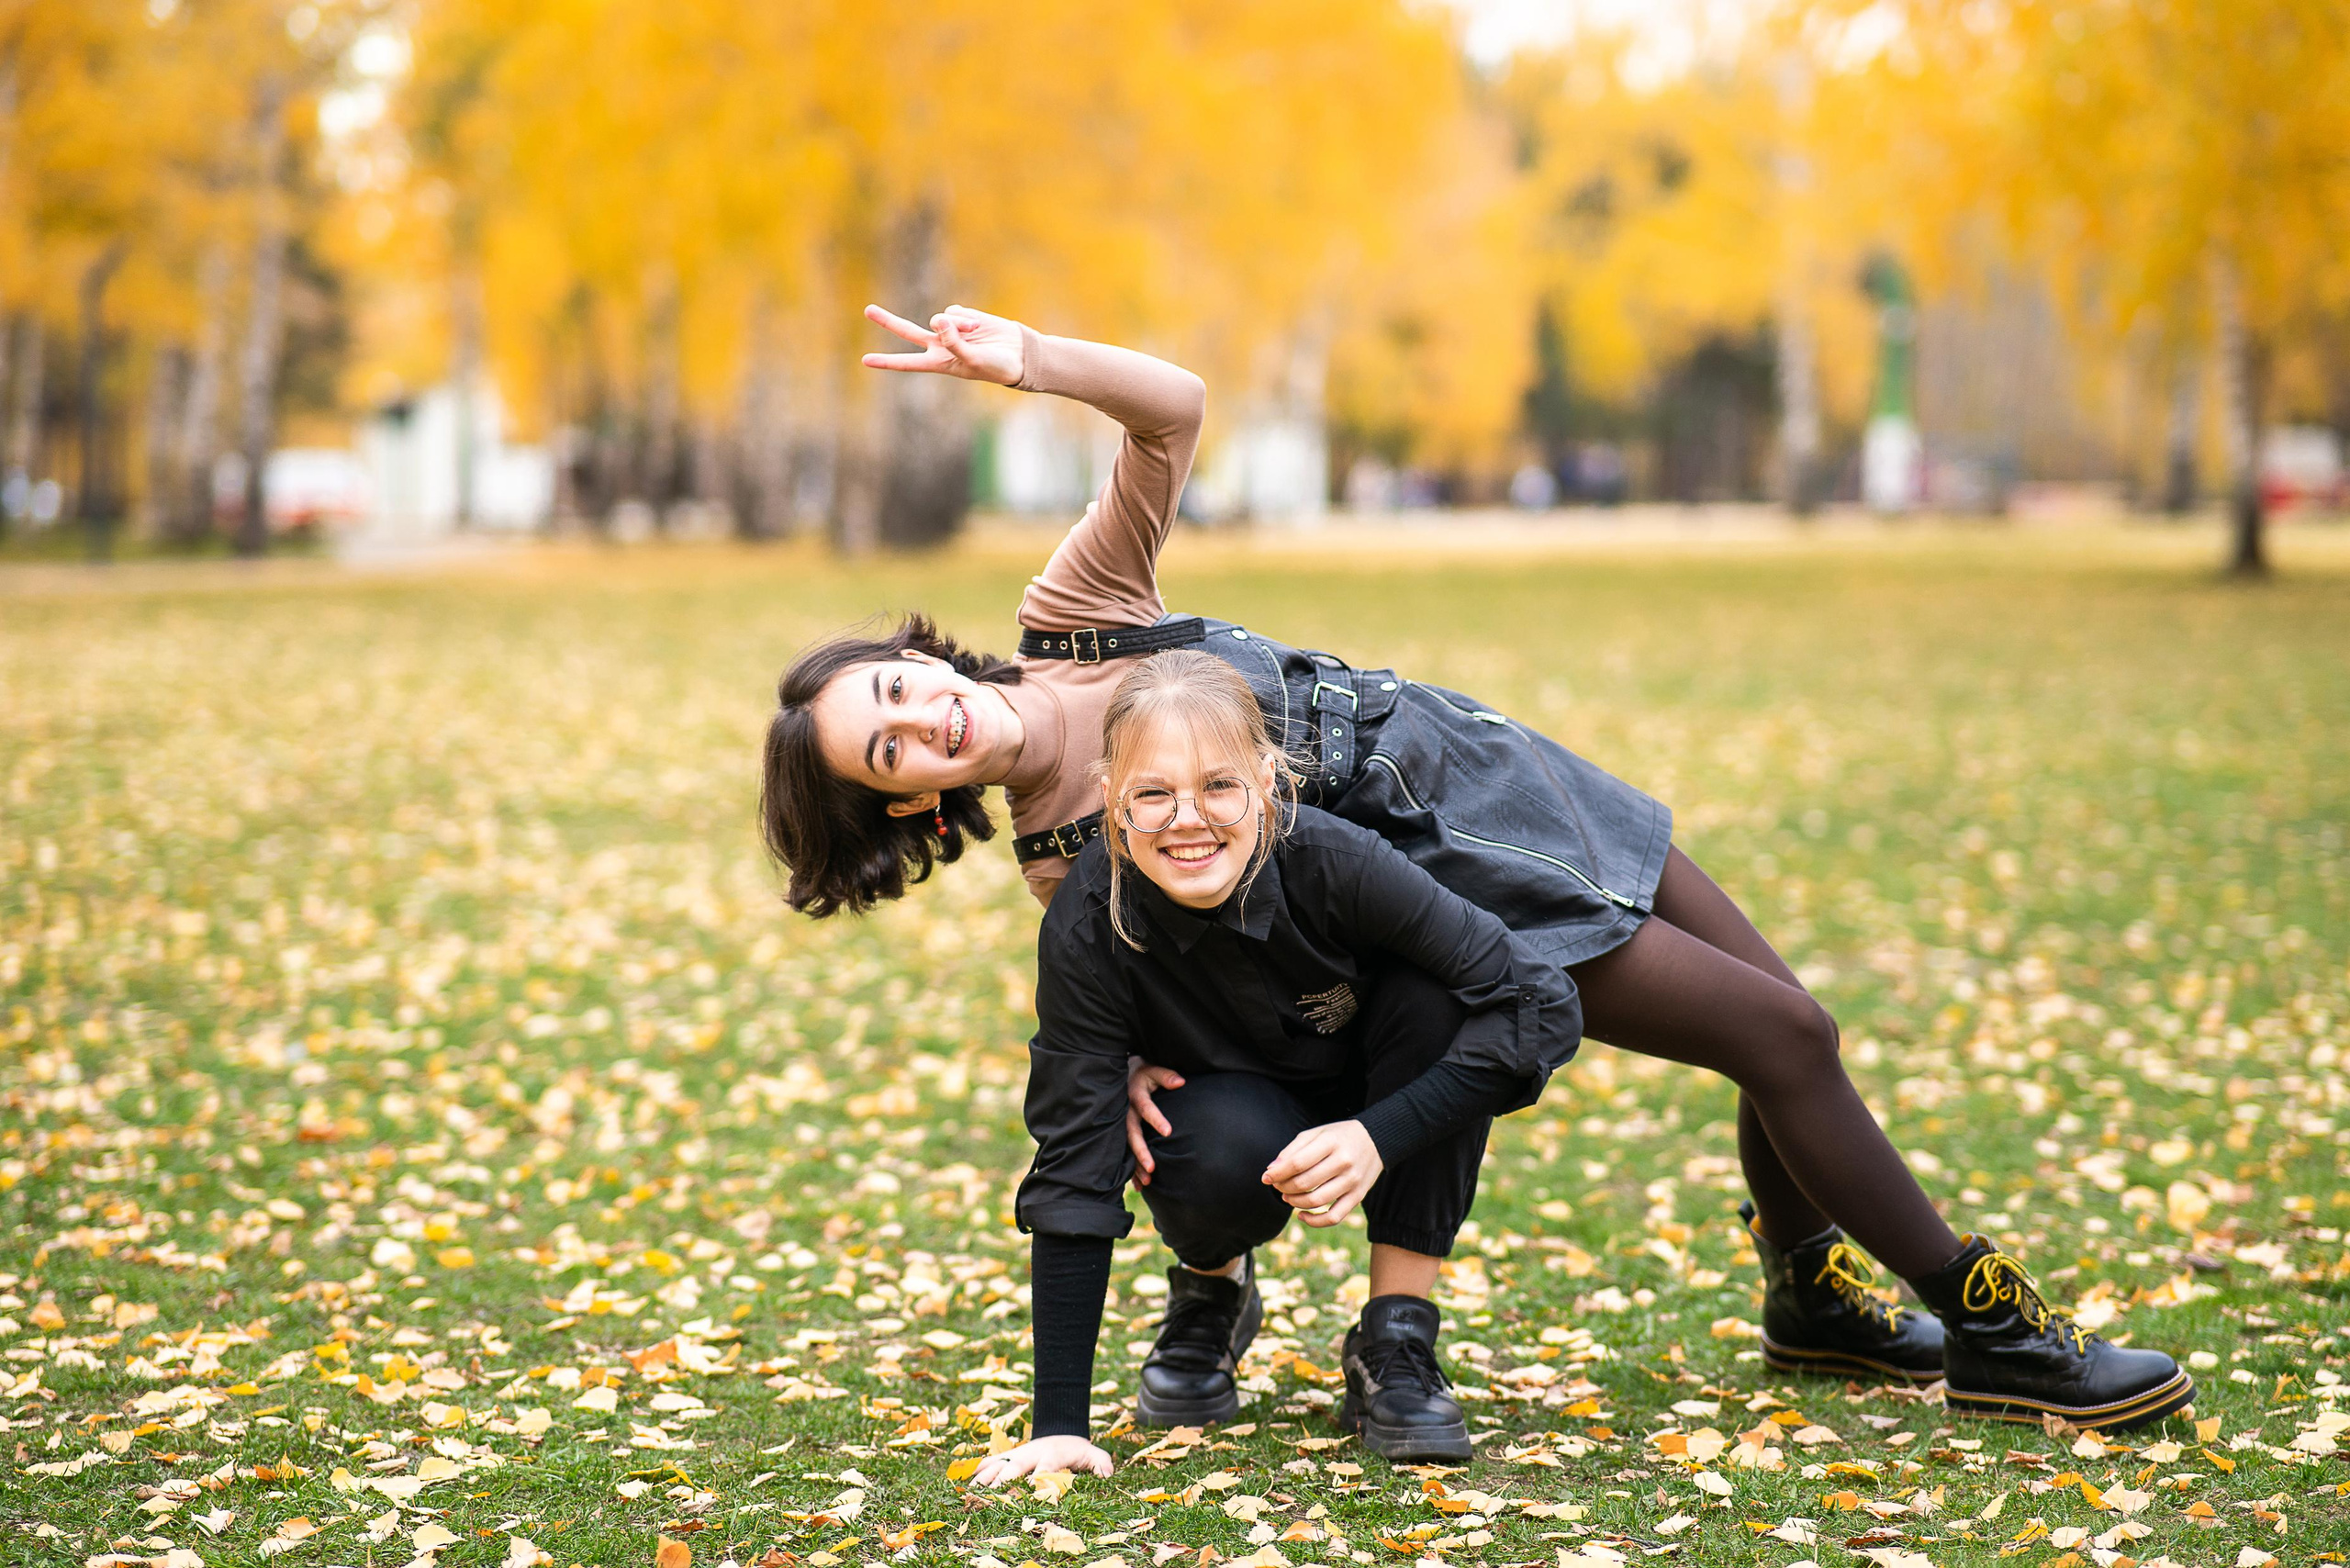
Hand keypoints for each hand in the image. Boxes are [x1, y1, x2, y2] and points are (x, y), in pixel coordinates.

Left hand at [862, 303, 1025, 385]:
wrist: (1019, 354)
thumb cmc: (997, 366)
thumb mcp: (973, 360)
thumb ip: (953, 342)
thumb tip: (937, 320)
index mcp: (939, 363)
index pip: (908, 363)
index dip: (887, 362)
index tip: (865, 361)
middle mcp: (940, 346)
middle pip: (908, 332)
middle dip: (888, 321)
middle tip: (867, 310)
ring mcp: (950, 330)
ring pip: (938, 319)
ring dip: (956, 325)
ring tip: (973, 333)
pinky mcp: (962, 317)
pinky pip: (954, 311)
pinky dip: (965, 318)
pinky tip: (977, 326)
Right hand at [972, 1434, 1113, 1485]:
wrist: (1061, 1430)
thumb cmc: (1078, 1450)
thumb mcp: (1094, 1454)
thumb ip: (1102, 1463)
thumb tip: (1107, 1475)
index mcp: (1052, 1455)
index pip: (1044, 1469)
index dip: (1038, 1480)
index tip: (1031, 1493)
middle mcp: (1031, 1453)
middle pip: (1014, 1467)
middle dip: (1002, 1481)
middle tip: (990, 1497)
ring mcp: (1018, 1454)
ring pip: (998, 1464)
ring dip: (985, 1477)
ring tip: (971, 1491)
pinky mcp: (1009, 1456)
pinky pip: (991, 1461)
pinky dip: (978, 1469)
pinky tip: (966, 1480)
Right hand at [1124, 1058, 1185, 1187]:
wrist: (1119, 1076)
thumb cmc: (1142, 1074)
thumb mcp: (1152, 1069)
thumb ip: (1166, 1076)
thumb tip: (1181, 1082)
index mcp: (1135, 1095)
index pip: (1147, 1108)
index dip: (1156, 1119)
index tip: (1168, 1132)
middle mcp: (1125, 1112)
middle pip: (1132, 1134)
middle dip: (1141, 1151)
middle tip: (1152, 1168)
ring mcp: (1120, 1125)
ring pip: (1125, 1147)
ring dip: (1135, 1165)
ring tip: (1147, 1181)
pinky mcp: (1118, 1134)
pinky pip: (1122, 1153)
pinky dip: (1130, 1170)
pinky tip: (1139, 1185)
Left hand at [1263, 1119, 1381, 1227]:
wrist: (1376, 1140)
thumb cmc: (1339, 1136)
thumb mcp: (1316, 1133)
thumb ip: (1293, 1150)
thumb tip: (1271, 1170)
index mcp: (1331, 1142)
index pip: (1297, 1163)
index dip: (1277, 1173)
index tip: (1266, 1177)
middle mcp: (1344, 1162)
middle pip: (1305, 1183)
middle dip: (1283, 1187)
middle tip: (1277, 1185)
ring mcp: (1352, 1181)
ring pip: (1316, 1201)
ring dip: (1294, 1202)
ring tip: (1287, 1196)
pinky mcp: (1358, 1197)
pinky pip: (1334, 1217)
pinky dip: (1314, 1221)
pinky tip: (1301, 1215)